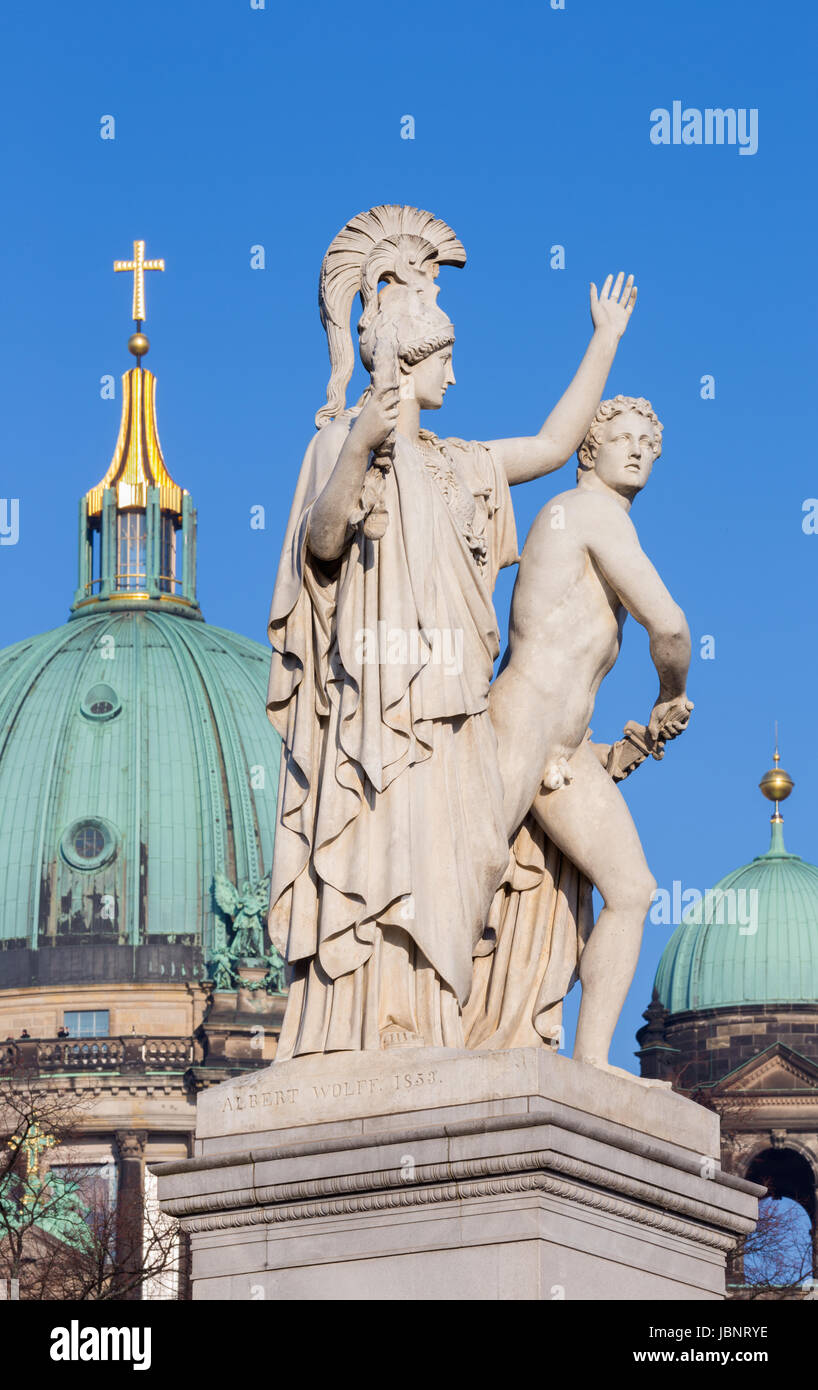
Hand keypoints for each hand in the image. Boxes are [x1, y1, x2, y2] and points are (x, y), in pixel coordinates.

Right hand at [355, 325, 400, 452]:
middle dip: (397, 400)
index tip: (396, 385)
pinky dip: (390, 425)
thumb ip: (374, 407)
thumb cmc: (361, 427)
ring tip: (384, 422)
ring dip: (393, 416)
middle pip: (394, 399)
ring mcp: (383, 417)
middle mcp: (378, 408)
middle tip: (396, 401)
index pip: (383, 389)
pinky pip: (394, 422)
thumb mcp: (365, 413)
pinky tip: (383, 430)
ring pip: (396, 412)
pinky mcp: (388, 426)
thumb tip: (382, 402)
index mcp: (371, 403)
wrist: (358, 441)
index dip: (391, 386)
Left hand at [590, 272, 637, 339]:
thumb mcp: (594, 305)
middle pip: (617, 291)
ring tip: (631, 276)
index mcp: (603, 304)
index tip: (611, 275)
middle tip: (622, 273)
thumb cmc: (599, 320)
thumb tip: (592, 283)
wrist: (607, 333)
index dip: (608, 283)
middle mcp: (611, 306)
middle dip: (619, 282)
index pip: (606, 290)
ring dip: (628, 286)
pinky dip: (633, 296)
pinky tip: (635, 288)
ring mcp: (619, 310)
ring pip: (625, 295)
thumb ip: (593, 294)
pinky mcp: (626, 314)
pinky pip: (631, 303)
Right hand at [647, 695, 693, 749]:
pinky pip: (683, 729)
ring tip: (668, 723)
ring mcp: (678, 724)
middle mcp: (670, 726)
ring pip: (677, 734)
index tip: (660, 745)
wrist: (671, 695)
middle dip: (666, 734)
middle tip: (664, 727)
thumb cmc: (661, 705)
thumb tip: (654, 739)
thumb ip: (652, 728)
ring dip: (672, 730)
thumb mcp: (654, 717)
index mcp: (662, 726)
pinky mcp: (685, 720)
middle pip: (670, 737)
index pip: (662, 738)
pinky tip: (674, 722)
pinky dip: (678, 727)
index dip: (662, 742)